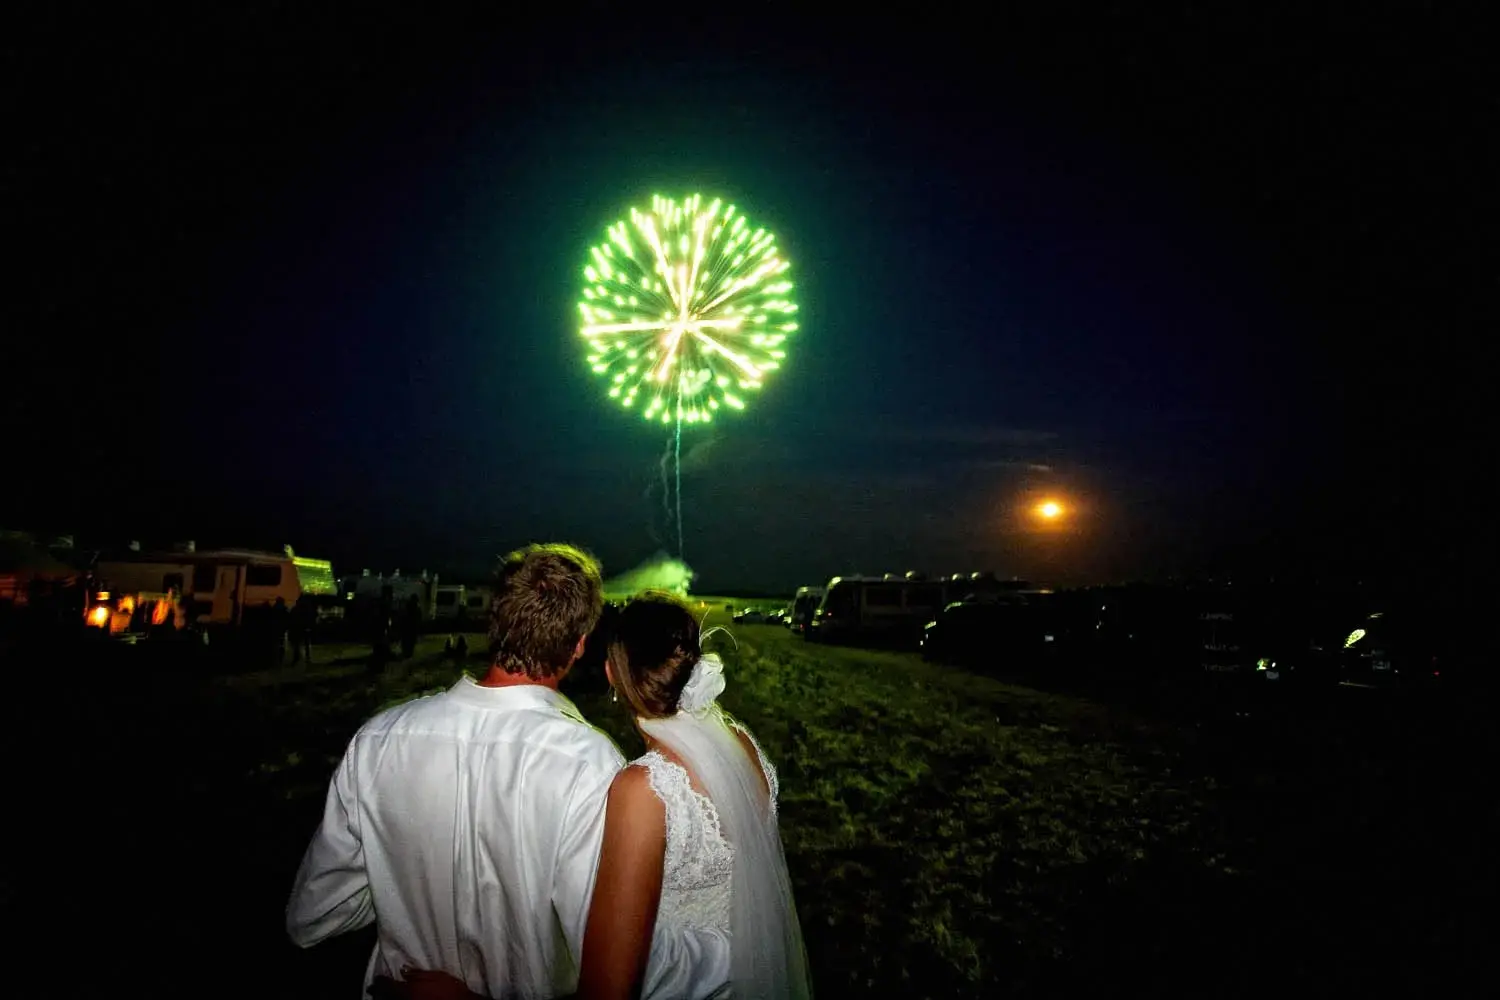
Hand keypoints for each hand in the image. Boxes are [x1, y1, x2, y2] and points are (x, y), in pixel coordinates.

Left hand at [368, 968, 487, 999]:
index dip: (381, 981)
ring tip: (382, 996)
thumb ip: (417, 974)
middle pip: (386, 999)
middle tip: (374, 989)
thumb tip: (403, 971)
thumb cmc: (451, 990)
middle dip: (379, 993)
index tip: (377, 978)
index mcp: (408, 991)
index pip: (387, 986)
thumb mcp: (436, 976)